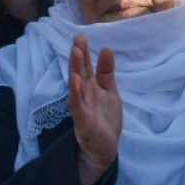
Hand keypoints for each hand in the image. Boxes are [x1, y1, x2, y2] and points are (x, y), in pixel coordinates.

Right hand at [68, 35, 120, 184]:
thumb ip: (106, 72)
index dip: (83, 52)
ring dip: (74, 70)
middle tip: (77, 40)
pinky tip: (76, 83)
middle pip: (78, 72)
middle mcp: (83, 94)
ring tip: (75, 53)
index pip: (84, 66)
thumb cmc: (104, 119)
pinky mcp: (83, 121)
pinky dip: (76, 94)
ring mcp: (82, 107)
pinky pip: (77, 106)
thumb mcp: (109, 91)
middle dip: (77, 57)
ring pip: (76, 86)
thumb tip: (106, 48)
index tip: (80, 36)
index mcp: (89, 87)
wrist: (104, 148)